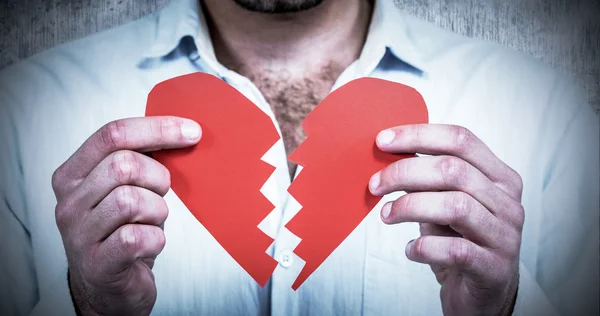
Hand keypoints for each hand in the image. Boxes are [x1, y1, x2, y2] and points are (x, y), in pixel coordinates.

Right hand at [52, 117, 200, 314]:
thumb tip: (183, 131)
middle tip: (161, 194)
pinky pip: (137, 237)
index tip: (192, 131)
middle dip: (157, 177)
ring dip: (157, 211)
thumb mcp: (126, 189)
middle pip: (123, 165)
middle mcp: (69, 201)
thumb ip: (139, 161)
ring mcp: (78, 234)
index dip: (157, 128)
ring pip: (131, 200)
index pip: (112, 134)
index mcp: (73, 174)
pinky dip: (156, 239)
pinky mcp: (97, 263)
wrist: (109, 287)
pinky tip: (149, 243)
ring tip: (151, 222)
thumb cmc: (124, 231)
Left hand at [369, 124, 522, 315]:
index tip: (382, 141)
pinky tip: (410, 249)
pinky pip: (455, 250)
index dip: (418, 135)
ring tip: (387, 215)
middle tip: (375, 185)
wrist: (483, 293)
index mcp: (499, 177)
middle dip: (405, 172)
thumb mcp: (445, 202)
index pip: (461, 140)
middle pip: (453, 170)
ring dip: (410, 206)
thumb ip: (428, 179)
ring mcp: (504, 236)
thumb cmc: (459, 240)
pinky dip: (424, 247)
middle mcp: (507, 202)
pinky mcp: (493, 268)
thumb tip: (387, 154)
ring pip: (454, 206)